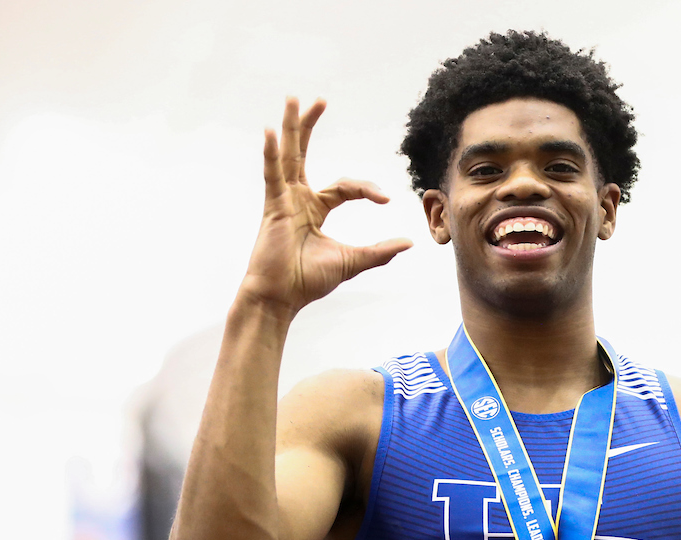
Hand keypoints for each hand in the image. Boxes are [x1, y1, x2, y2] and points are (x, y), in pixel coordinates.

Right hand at [242, 97, 411, 315]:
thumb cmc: (308, 281)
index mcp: (314, 209)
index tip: (384, 200)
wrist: (282, 298)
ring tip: (293, 100)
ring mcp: (283, 200)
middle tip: (320, 100)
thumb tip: (409, 242)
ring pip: (288, 156)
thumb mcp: (353, 262)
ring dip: (292, 128)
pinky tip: (272, 131)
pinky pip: (272, 175)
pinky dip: (271, 154)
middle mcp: (297, 199)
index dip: (366, 189)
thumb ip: (380, 251)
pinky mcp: (273, 207)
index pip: (345, 187)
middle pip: (304, 154)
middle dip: (310, 126)